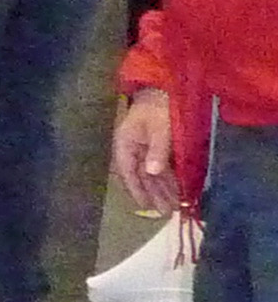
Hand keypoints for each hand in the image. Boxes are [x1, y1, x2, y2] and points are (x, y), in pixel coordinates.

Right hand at [116, 88, 179, 215]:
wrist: (166, 89)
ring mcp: (144, 149)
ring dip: (162, 190)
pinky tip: (177, 190)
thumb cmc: (159, 107)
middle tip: (166, 212)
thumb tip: (151, 172)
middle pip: (141, 176)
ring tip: (174, 206)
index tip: (145, 207)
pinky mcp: (157, 148)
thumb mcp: (159, 128)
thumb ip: (156, 150)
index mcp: (125, 143)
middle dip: (153, 194)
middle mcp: (132, 149)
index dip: (136, 190)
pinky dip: (168, 179)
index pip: (127, 171)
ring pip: (152, 174)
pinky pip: (161, 167)